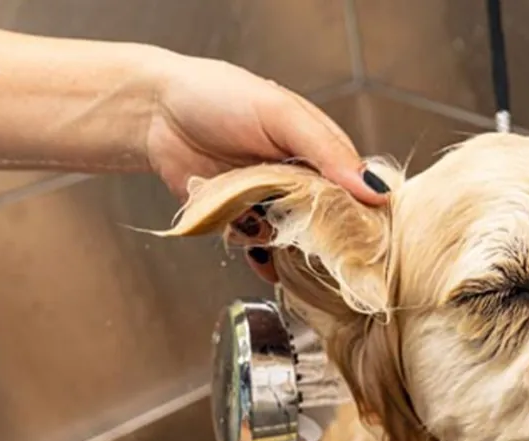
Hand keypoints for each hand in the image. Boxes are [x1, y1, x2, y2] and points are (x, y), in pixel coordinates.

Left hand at [145, 53, 392, 284]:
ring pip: (297, 239)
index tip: (367, 236)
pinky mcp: (242, 220)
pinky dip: (260, 255)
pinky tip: (256, 252)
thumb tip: (374, 189)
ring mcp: (272, 202)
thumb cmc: (219, 96)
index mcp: (322, 151)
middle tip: (318, 242)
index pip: (359, 190)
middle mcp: (302, 180)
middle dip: (327, 238)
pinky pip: (261, 247)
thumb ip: (328, 152)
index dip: (365, 214)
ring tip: (277, 237)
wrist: (154, 112)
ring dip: (290, 246)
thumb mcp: (282, 115)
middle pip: (331, 222)